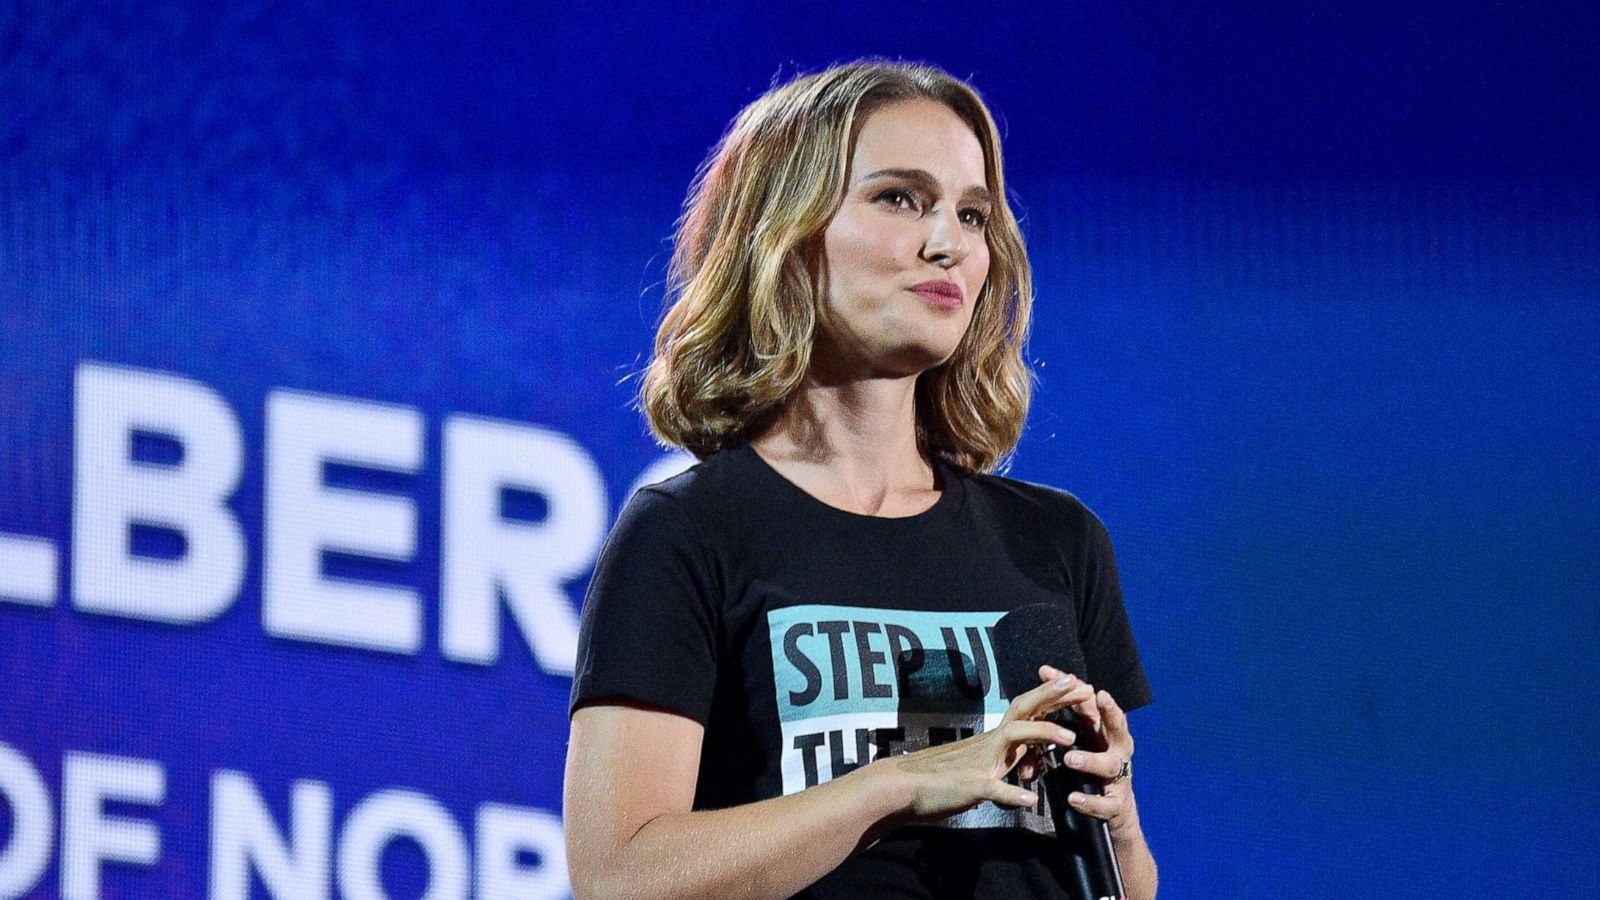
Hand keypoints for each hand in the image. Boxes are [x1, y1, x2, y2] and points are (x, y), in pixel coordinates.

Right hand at [876, 668, 1098, 820]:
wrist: (901, 787)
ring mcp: (979, 763)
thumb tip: (1025, 757)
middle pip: (1023, 711)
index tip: (1075, 682)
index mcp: (994, 740)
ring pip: (1013, 739)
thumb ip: (1003, 760)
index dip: (1051, 696)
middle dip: (1051, 697)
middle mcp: (989, 743)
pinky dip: (1011, 793)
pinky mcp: (969, 786)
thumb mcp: (981, 766)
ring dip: (1042, 735)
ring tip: (1071, 739)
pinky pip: (992, 788)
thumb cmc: (939, 777)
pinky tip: (1029, 800)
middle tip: (1079, 684)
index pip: (1026, 711)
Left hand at [1054, 679, 1141, 841]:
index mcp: (1105, 734)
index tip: (1052, 673)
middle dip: (1111, 711)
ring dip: (1091, 760)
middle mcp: (1117, 751)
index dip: (1075, 687)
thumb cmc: (1097, 769)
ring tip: (1070, 759)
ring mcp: (1120, 778)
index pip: (1091, 705)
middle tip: (1099, 696)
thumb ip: (1069, 716)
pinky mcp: (1116, 805)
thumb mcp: (1085, 740)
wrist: (1115, 814)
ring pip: (1110, 765)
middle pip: (1118, 727)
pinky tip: (1074, 798)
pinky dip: (1090, 801)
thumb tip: (1047, 680)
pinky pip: (1105, 803)